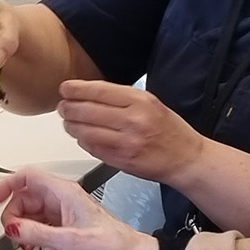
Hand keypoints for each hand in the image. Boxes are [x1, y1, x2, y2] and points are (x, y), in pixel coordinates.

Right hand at [0, 167, 158, 249]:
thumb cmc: (116, 242)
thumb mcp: (73, 240)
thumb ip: (39, 234)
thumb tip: (14, 228)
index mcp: (66, 192)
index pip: (28, 176)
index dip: (7, 185)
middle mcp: (64, 199)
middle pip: (25, 198)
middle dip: (16, 216)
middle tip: (17, 234)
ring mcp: (65, 213)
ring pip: (32, 214)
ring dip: (28, 230)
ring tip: (33, 244)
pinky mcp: (68, 227)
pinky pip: (42, 227)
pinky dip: (39, 238)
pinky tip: (50, 249)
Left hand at [57, 79, 206, 182]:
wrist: (186, 158)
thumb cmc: (170, 130)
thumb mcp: (151, 103)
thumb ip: (122, 98)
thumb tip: (90, 93)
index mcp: (140, 101)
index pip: (98, 90)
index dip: (76, 89)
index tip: (66, 88)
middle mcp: (132, 120)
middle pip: (86, 110)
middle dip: (68, 108)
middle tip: (63, 106)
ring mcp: (126, 142)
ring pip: (85, 131)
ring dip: (71, 126)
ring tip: (69, 122)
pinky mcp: (121, 161)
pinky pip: (92, 148)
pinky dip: (83, 141)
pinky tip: (83, 137)